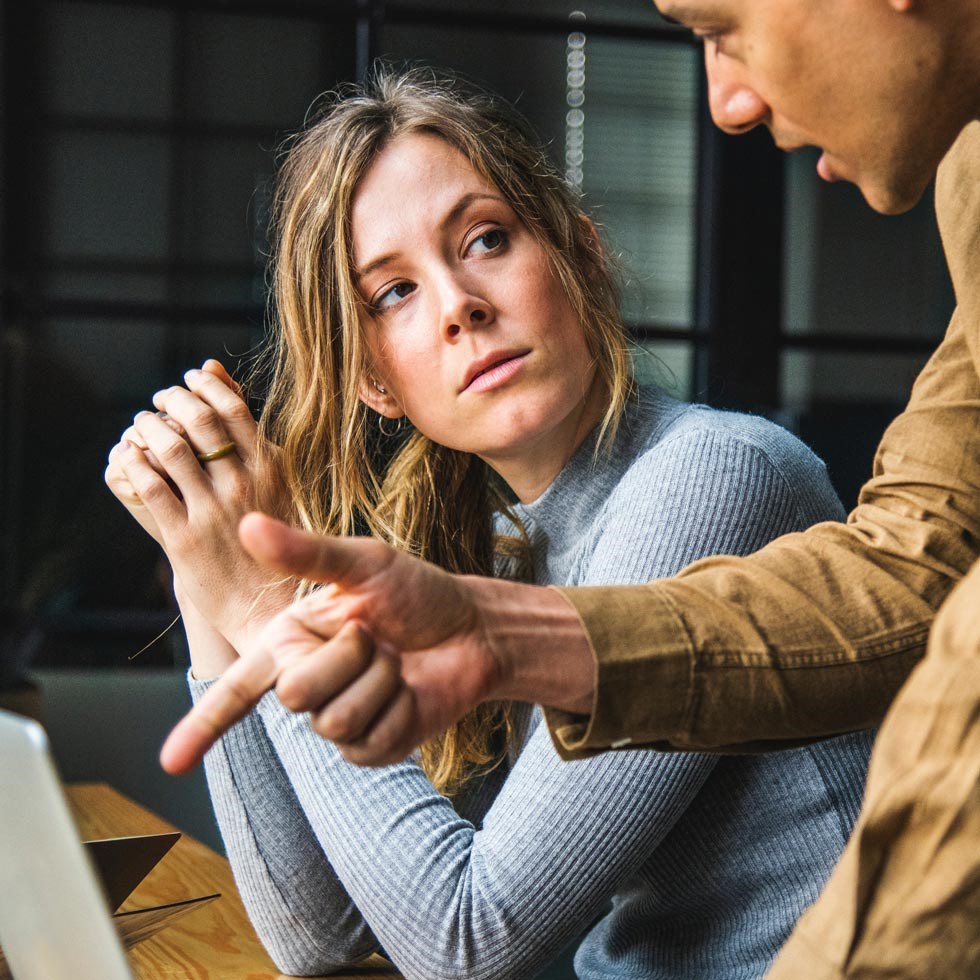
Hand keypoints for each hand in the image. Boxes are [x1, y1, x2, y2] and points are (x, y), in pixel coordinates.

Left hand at [105, 361, 292, 648]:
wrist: (269, 604)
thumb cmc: (275, 539)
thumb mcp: (276, 483)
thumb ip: (251, 437)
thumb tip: (221, 378)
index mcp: (271, 469)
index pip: (233, 408)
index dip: (204, 386)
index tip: (189, 379)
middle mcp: (243, 485)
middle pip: (199, 421)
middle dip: (172, 399)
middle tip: (160, 398)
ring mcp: (213, 511)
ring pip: (171, 449)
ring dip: (148, 426)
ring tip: (141, 423)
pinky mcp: (184, 538)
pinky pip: (151, 488)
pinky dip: (134, 463)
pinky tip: (130, 456)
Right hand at [160, 512, 595, 773]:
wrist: (473, 629)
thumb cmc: (418, 592)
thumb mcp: (365, 564)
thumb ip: (307, 552)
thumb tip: (248, 524)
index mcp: (291, 640)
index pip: (236, 688)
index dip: (202, 726)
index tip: (168, 763)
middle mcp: (307, 681)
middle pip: (295, 694)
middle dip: (347, 657)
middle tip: (377, 636)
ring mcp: (338, 719)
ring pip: (334, 720)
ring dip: (378, 682)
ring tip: (397, 660)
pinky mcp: (372, 746)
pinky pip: (368, 741)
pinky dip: (398, 709)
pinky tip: (410, 691)